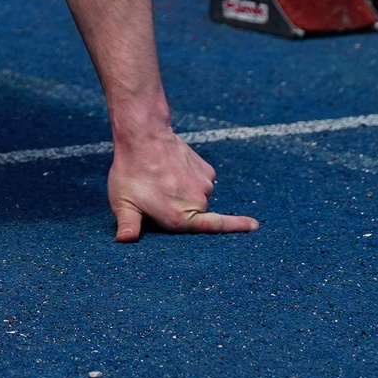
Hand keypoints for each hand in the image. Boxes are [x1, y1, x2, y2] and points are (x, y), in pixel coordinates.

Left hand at [108, 135, 258, 239]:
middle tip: (156, 194)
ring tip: (161, 179)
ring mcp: (205, 184)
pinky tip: (172, 169)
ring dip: (184, 191)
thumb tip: (124, 242)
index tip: (255, 226)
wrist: (144, 136)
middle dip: (179, 209)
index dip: (235, 229)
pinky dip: (189, 178)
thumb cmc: (131, 172)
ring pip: (198, 196)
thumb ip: (128, 226)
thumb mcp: (123, 202)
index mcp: (180, 218)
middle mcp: (198, 203)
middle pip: (195, 214)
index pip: (213, 228)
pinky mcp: (206, 169)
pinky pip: (201, 180)